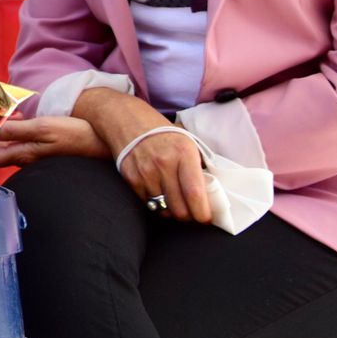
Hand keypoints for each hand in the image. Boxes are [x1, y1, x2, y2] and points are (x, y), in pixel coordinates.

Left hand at [0, 116, 107, 167]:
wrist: (104, 142)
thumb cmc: (75, 135)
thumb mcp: (42, 128)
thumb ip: (15, 131)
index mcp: (23, 155)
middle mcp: (26, 158)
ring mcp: (36, 156)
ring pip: (8, 145)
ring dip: (2, 129)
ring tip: (6, 113)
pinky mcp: (46, 150)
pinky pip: (22, 142)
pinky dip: (16, 130)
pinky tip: (23, 119)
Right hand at [74, 88, 212, 223]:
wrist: (127, 119)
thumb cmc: (163, 134)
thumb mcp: (187, 143)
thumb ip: (198, 168)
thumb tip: (210, 196)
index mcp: (184, 153)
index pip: (195, 194)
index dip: (202, 213)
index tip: (206, 217)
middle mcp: (164, 163)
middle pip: (180, 209)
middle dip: (188, 216)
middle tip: (191, 212)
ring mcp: (145, 172)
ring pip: (163, 209)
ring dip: (171, 211)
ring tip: (175, 202)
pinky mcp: (131, 178)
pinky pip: (148, 203)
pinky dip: (155, 204)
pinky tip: (159, 193)